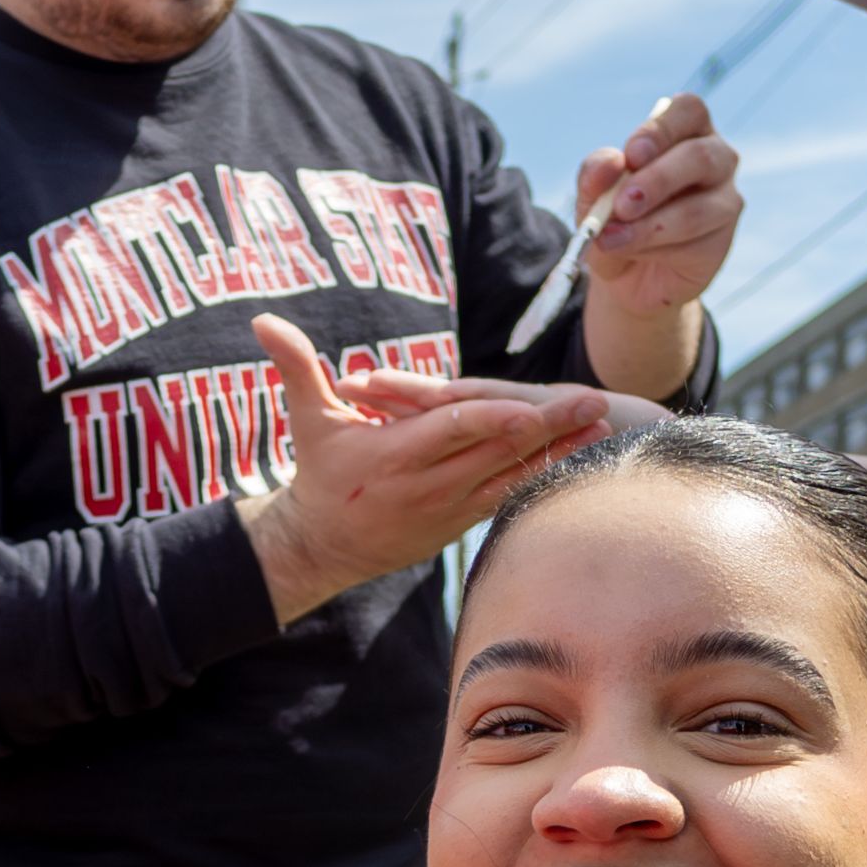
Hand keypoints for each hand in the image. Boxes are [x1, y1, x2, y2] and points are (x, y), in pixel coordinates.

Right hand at [238, 314, 612, 623]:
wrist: (326, 546)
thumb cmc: (318, 476)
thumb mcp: (307, 422)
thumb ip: (296, 367)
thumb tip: (261, 319)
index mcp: (394, 458)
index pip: (452, 433)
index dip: (494, 420)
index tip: (533, 407)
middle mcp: (429, 486)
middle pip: (497, 453)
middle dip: (549, 427)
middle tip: (595, 399)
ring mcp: (452, 508)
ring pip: (515, 477)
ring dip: (561, 453)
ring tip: (605, 428)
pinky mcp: (466, 520)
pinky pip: (514, 497)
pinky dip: (548, 479)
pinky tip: (584, 461)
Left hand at [570, 92, 742, 315]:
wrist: (626, 275)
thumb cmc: (614, 219)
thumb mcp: (592, 196)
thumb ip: (595, 176)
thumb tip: (610, 162)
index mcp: (684, 130)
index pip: (687, 111)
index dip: (661, 130)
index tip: (631, 155)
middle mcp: (714, 158)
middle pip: (700, 156)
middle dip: (657, 180)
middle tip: (622, 204)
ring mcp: (724, 199)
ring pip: (698, 208)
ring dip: (650, 226)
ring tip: (611, 238)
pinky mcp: (722, 239)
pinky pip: (696, 244)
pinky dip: (657, 249)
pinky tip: (633, 253)